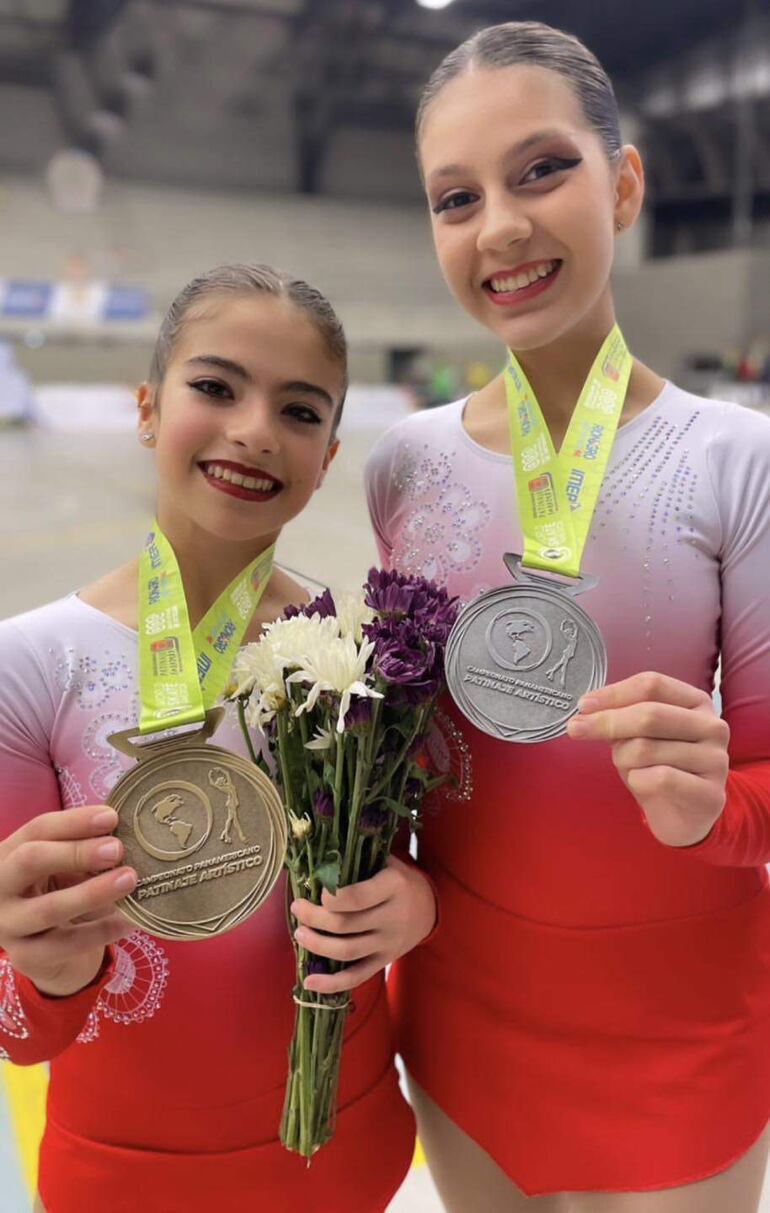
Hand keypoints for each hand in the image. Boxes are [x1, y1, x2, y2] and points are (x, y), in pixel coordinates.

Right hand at [0, 805, 136, 996]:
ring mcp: (8, 924)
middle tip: (117, 849)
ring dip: (93, 892)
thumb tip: (121, 831)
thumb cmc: (59, 890)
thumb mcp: (66, 864)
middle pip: (31, 860)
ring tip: (129, 880)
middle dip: (76, 852)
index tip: (111, 818)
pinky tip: (129, 920)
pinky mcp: (26, 956)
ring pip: (49, 908)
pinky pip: (66, 944)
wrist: (48, 946)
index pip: (37, 830)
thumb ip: (85, 847)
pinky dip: (101, 931)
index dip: (74, 822)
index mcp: (8, 854)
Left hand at [290, 856, 436, 993]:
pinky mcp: (384, 960)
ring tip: (299, 934)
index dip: (331, 897)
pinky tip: (310, 982)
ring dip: (317, 945)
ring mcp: (388, 942)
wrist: (430, 908)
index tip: (316, 892)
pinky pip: (357, 976)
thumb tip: (319, 861)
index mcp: (393, 886)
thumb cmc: (398, 879)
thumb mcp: (387, 861)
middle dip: (314, 918)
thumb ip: (359, 860)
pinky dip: (332, 983)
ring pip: (347, 951)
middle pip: (345, 924)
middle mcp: (392, 916)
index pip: (357, 897)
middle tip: (297, 909)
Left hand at [566, 672, 729, 847]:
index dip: (613, 693)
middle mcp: (712, 726)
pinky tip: (644, 785)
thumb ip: (620, 718)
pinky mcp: (710, 794)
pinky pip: (658, 779)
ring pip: (646, 749)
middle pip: (649, 714)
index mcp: (696, 702)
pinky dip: (638, 781)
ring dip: (622, 760)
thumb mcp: (639, 736)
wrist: (684, 817)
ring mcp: (716, 760)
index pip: (652, 684)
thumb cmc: (659, 769)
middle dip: (606, 722)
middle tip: (576, 729)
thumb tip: (585, 712)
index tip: (583, 705)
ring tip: (630, 768)